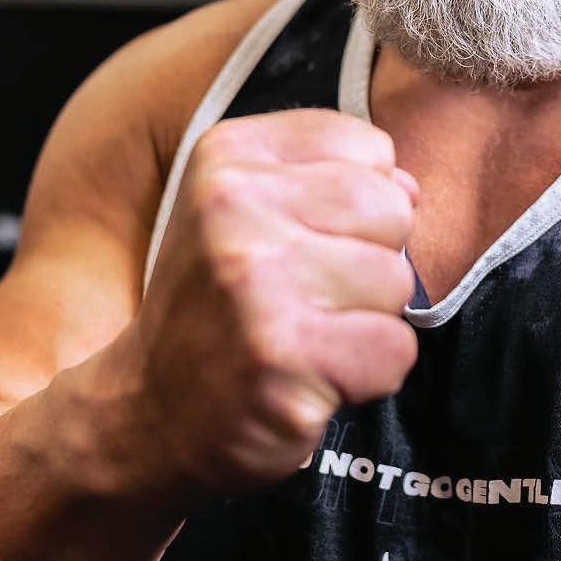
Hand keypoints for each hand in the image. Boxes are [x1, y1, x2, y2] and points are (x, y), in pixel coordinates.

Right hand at [129, 108, 418, 499]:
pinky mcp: (283, 355)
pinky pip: (395, 350)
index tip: (303, 241)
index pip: (369, 148)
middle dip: (371, 262)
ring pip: (398, 282)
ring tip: (305, 336)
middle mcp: (233, 205)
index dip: (360, 204)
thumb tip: (412, 189)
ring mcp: (256, 281)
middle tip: (307, 298)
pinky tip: (311, 376)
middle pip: (393, 210)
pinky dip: (370, 375)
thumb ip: (333, 177)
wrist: (148, 411)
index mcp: (228, 155)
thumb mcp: (248, 208)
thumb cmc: (218, 306)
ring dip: (368, 322)